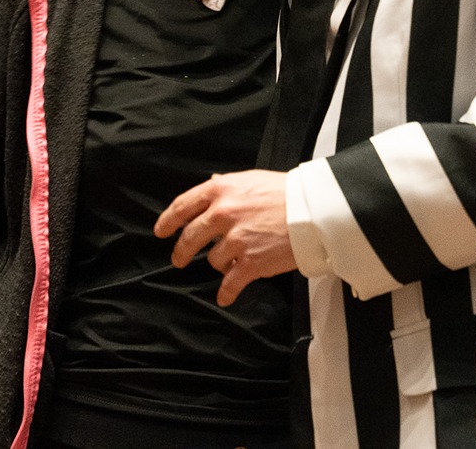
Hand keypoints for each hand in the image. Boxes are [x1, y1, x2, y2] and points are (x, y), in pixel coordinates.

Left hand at [155, 169, 296, 304]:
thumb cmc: (287, 192)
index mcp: (221, 190)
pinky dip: (226, 293)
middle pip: (189, 238)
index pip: (183, 206)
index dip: (168, 221)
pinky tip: (225, 296)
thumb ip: (227, 185)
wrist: (314, 210)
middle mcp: (223, 214)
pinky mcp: (250, 263)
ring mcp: (235, 240)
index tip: (161, 231)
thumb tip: (212, 182)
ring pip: (213, 260)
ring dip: (220, 265)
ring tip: (231, 264)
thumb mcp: (251, 179)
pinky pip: (229, 284)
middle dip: (181, 251)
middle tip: (179, 259)